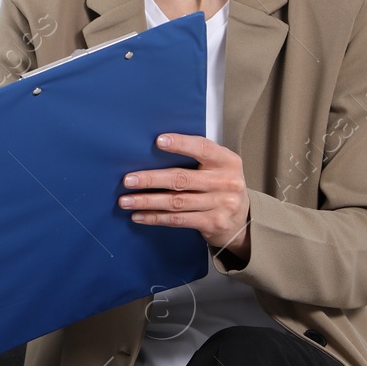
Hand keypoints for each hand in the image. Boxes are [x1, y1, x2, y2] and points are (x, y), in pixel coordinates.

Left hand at [118, 133, 250, 260]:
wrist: (241, 220)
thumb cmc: (221, 186)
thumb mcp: (218, 167)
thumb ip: (197, 158)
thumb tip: (154, 150)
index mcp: (227, 161)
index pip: (203, 148)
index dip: (181, 144)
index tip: (158, 141)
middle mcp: (226, 182)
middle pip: (182, 179)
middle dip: (151, 179)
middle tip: (128, 180)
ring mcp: (221, 205)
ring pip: (176, 202)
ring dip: (147, 201)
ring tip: (126, 200)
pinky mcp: (213, 224)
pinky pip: (178, 220)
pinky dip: (156, 218)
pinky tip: (139, 216)